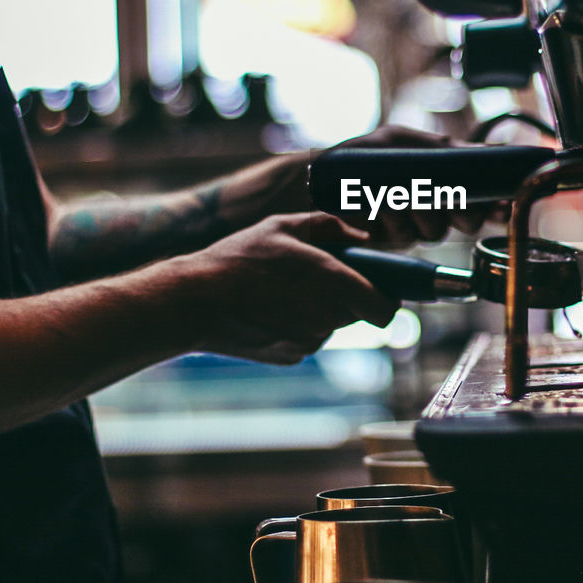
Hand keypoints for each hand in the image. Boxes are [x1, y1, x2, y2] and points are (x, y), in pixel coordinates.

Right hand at [178, 213, 398, 364]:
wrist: (193, 303)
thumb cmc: (237, 258)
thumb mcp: (282, 226)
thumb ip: (330, 226)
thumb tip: (363, 239)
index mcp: (331, 281)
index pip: (386, 309)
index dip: (388, 299)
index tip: (380, 288)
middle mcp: (326, 316)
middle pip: (359, 313)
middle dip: (348, 295)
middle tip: (317, 277)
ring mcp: (309, 340)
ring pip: (333, 324)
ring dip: (322, 309)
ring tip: (284, 290)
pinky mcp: (291, 356)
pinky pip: (309, 337)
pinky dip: (299, 324)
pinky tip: (270, 309)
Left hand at [328, 125, 491, 247]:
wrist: (318, 180)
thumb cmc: (360, 155)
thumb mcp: (402, 141)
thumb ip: (445, 148)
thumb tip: (489, 153)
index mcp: (443, 177)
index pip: (482, 194)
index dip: (496, 202)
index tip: (502, 205)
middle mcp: (434, 204)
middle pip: (469, 219)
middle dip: (462, 209)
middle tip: (451, 200)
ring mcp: (415, 224)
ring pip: (438, 231)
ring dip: (420, 212)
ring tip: (398, 194)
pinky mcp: (394, 241)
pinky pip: (408, 237)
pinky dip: (395, 221)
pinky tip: (380, 208)